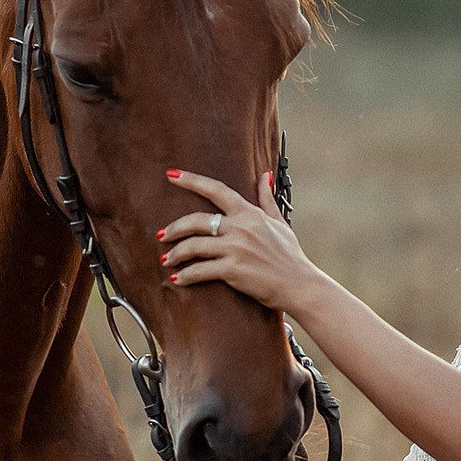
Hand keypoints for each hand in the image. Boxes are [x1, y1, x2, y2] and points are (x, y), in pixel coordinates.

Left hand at [158, 170, 318, 310]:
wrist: (299, 285)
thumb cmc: (290, 256)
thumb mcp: (280, 222)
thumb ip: (267, 199)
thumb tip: (265, 175)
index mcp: (249, 213)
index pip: (216, 190)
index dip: (191, 180)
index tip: (171, 175)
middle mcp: (240, 227)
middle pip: (196, 220)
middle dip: (174, 227)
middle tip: (161, 235)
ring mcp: (236, 248)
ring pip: (193, 245)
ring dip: (175, 253)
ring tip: (166, 260)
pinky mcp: (233, 270)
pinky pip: (200, 270)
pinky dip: (186, 275)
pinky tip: (178, 279)